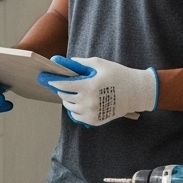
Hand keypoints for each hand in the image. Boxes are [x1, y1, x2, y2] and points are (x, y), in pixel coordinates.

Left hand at [38, 56, 156, 126]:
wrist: (136, 92)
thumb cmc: (118, 75)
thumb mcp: (99, 64)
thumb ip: (80, 63)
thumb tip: (62, 61)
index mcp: (89, 86)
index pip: (63, 85)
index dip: (53, 81)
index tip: (45, 78)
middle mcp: (89, 102)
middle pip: (64, 96)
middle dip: (61, 89)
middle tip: (63, 84)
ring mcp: (91, 113)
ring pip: (69, 107)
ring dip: (68, 99)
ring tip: (76, 92)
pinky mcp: (94, 121)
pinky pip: (76, 116)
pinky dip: (75, 109)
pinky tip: (81, 102)